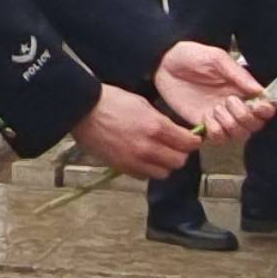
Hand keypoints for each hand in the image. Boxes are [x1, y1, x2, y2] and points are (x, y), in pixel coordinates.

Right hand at [67, 86, 199, 179]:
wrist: (83, 110)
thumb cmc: (110, 101)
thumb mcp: (142, 104)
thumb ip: (161, 120)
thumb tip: (175, 131)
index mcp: (156, 126)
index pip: (188, 143)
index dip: (193, 141)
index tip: (192, 139)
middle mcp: (148, 146)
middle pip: (179, 161)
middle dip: (181, 154)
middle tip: (177, 147)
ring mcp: (135, 159)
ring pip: (164, 173)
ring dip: (165, 165)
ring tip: (160, 155)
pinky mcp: (122, 167)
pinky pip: (145, 176)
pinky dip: (148, 170)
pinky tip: (144, 159)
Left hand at [155, 39, 276, 141]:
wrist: (163, 63)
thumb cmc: (191, 55)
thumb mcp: (216, 58)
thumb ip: (238, 75)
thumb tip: (260, 91)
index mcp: (242, 88)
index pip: (265, 107)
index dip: (265, 111)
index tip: (257, 105)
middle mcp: (234, 105)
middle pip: (254, 125)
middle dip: (245, 118)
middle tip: (229, 102)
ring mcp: (219, 116)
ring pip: (238, 135)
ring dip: (230, 125)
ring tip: (216, 109)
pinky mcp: (203, 124)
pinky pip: (218, 138)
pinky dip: (215, 131)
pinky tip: (206, 118)